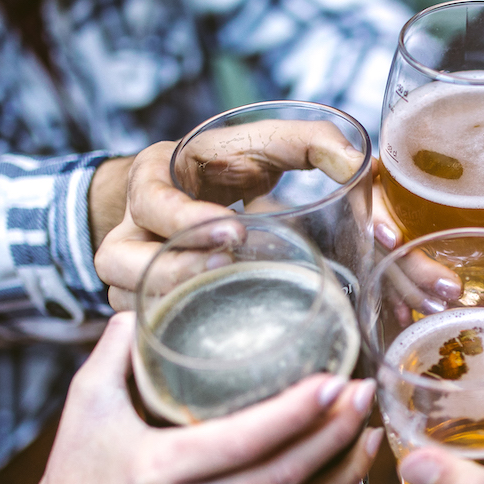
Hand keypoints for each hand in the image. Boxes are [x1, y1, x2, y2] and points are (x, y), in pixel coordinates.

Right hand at [0, 313, 380, 483]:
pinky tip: (342, 468)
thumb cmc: (77, 473)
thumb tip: (147, 298)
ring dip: (344, 470)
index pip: (246, 441)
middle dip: (336, 433)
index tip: (335, 380)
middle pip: (285, 476)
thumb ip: (117, 348)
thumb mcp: (84, 402)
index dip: (298, 413)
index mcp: (158, 471)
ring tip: (370, 429)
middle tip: (365, 391)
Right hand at [95, 123, 369, 310]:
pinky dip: (173, 334)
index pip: (150, 201)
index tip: (234, 229)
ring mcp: (129, 271)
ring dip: (172, 306)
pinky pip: (145, 327)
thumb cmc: (227, 168)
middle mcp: (129, 227)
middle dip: (176, 270)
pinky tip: (216, 339)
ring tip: (224, 304)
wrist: (185, 193)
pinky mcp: (143, 303)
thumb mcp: (262, 145)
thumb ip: (312, 143)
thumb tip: (361, 165)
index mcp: (152, 180)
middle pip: (122, 260)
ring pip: (128, 299)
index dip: (185, 218)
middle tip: (229, 267)